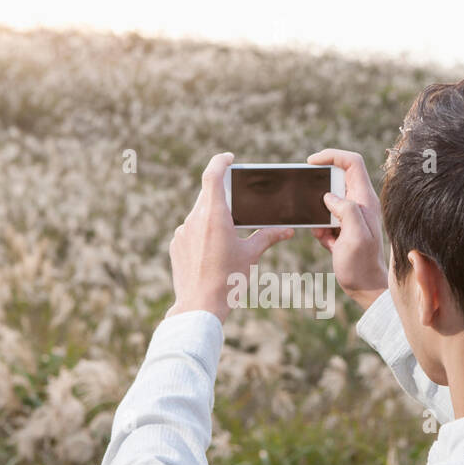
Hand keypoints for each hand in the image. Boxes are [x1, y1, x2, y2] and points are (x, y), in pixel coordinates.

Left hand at [166, 152, 294, 322]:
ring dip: (212, 216)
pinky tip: (212, 250)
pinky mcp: (176, 244)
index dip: (220, 162)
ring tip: (227, 232)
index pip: (213, 175)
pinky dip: (202, 232)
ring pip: (199, 213)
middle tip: (236, 199)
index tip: (229, 159)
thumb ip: (268, 237)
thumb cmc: (227, 280)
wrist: (199, 306)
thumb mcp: (250, 255)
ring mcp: (182, 232)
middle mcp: (194, 219)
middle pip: (207, 194)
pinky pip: (190, 230)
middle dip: (222, 195)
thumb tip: (287, 230)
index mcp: (214, 216)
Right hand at [308, 148, 388, 310]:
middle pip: (337, 179)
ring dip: (319, 216)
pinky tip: (329, 243)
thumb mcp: (355, 237)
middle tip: (316, 211)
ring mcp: (352, 215)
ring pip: (327, 201)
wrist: (364, 287)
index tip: (312, 162)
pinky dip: (320, 229)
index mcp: (365, 200)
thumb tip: (329, 196)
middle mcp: (360, 203)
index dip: (332, 156)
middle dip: (320, 193)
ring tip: (326, 235)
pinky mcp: (343, 226)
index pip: (352, 162)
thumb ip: (346, 211)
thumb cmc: (361, 264)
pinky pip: (324, 218)